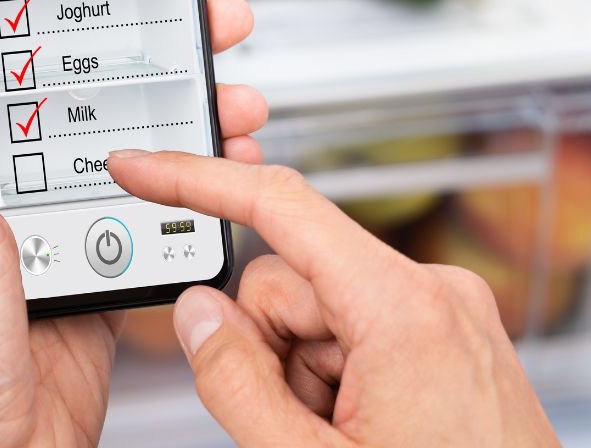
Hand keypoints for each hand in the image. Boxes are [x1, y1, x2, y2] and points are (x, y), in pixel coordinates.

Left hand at [0, 0, 264, 446]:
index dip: (76, 27)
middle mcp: (7, 197)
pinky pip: (151, 227)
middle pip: (93, 110)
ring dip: (188, 132)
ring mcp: (56, 238)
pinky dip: (191, 202)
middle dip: (157, 69)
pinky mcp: (95, 278)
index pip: (23, 75)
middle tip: (209, 35)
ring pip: (133, 164)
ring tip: (234, 105)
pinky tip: (218, 181)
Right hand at [107, 152, 559, 446]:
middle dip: (268, 348)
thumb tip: (197, 314)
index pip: (279, 208)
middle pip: (289, 279)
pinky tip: (360, 434)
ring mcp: (447, 318)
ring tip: (336, 439)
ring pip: (318, 313)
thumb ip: (235, 382)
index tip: (142, 168)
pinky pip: (356, 334)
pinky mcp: (449, 342)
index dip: (195, 181)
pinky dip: (336, 381)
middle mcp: (434, 295)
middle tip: (294, 426)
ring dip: (302, 374)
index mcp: (405, 309)